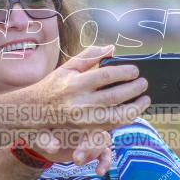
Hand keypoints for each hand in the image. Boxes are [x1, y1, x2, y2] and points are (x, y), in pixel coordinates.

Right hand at [30, 45, 150, 128]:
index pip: (107, 75)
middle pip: (115, 96)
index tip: (135, 70)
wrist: (34, 112)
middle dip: (134, 89)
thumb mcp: (68, 67)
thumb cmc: (54, 86)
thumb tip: (112, 48)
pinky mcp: (87, 130)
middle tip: (144, 83)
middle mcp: (80, 102)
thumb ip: (90, 56)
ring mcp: (84, 119)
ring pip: (117, 116)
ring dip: (136, 108)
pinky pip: (112, 125)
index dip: (125, 72)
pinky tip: (133, 109)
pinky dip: (126, 117)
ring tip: (145, 99)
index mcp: (76, 83)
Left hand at [31, 128, 113, 175]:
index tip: (77, 154)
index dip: (86, 137)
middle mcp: (85, 123)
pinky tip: (99, 172)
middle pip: (98, 132)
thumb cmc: (39, 133)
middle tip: (77, 160)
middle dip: (90, 148)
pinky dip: (105, 162)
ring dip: (94, 154)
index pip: (88, 121)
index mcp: (73, 116)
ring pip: (103, 141)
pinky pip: (106, 153)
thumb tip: (54, 149)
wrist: (41, 141)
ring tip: (78, 163)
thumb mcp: (38, 135)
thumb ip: (45, 140)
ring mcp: (90, 135)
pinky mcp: (92, 147)